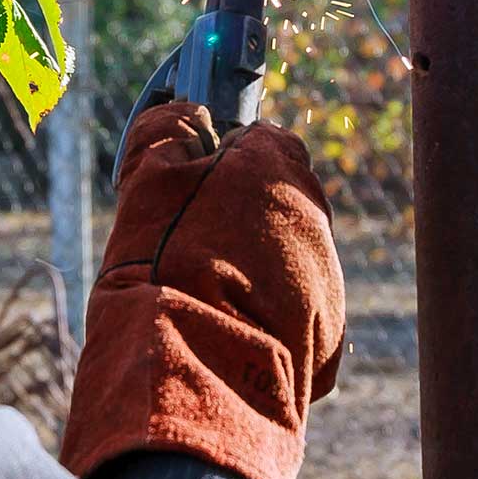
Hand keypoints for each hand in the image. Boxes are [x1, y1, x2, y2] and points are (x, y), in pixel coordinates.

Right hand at [60, 102, 344, 478]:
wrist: (196, 366)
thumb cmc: (165, 264)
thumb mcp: (146, 183)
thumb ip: (164, 133)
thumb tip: (182, 112)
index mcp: (276, 164)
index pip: (260, 138)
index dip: (222, 158)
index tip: (190, 184)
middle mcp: (314, 213)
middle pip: (277, 199)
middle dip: (240, 215)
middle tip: (190, 247)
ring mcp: (328, 274)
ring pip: (288, 256)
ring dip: (254, 268)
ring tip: (204, 298)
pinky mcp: (331, 331)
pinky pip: (296, 311)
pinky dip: (267, 317)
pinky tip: (226, 332)